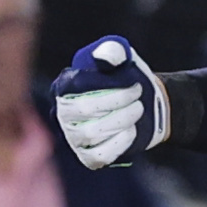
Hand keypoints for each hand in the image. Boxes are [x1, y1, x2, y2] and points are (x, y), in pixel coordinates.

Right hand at [49, 36, 169, 167]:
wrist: (145, 105)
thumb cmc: (128, 80)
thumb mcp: (123, 58)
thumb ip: (114, 51)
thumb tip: (105, 56)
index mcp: (65, 85)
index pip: (77, 86)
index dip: (109, 87)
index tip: (134, 84)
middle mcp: (62, 112)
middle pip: (83, 110)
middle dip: (118, 102)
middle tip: (138, 97)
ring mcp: (72, 137)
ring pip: (90, 134)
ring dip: (121, 121)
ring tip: (137, 110)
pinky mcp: (86, 156)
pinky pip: (98, 156)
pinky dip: (119, 144)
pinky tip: (131, 131)